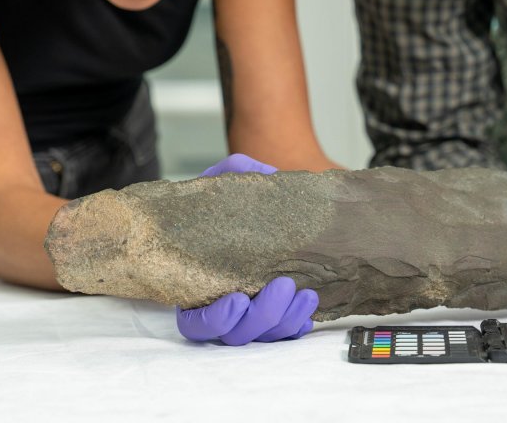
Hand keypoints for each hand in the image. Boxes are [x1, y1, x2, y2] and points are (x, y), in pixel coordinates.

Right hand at [179, 155, 317, 344]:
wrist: (282, 207)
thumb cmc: (250, 201)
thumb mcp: (236, 182)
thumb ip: (232, 175)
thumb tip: (235, 170)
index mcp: (202, 284)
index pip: (196, 321)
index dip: (214, 318)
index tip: (237, 299)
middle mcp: (225, 306)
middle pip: (235, 334)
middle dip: (261, 316)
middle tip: (284, 286)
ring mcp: (254, 314)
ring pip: (263, 336)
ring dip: (285, 320)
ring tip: (307, 295)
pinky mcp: (280, 315)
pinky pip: (287, 334)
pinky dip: (298, 325)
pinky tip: (310, 309)